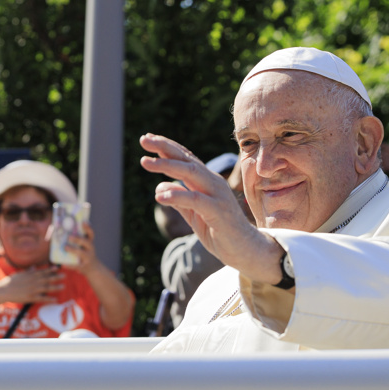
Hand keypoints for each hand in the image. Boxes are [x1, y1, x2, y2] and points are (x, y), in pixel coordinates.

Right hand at [0, 267, 63, 304]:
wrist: (4, 290)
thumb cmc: (11, 282)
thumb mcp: (19, 274)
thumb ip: (28, 271)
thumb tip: (34, 267)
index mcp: (30, 275)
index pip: (42, 272)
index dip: (50, 270)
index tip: (58, 268)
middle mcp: (33, 282)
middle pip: (46, 279)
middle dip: (56, 277)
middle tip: (64, 276)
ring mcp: (32, 290)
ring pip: (46, 288)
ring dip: (55, 287)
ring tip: (63, 286)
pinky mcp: (30, 298)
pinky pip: (41, 298)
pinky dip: (48, 299)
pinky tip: (55, 299)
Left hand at [62, 223, 100, 273]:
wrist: (94, 269)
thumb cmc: (86, 255)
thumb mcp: (85, 247)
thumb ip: (77, 240)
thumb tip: (62, 234)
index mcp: (90, 243)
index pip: (91, 234)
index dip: (88, 228)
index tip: (83, 222)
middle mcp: (91, 249)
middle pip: (86, 242)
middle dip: (78, 239)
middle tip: (69, 237)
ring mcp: (88, 258)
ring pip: (81, 253)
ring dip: (73, 250)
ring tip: (65, 247)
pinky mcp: (84, 267)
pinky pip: (76, 266)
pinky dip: (69, 265)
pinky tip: (62, 264)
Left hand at [140, 133, 279, 283]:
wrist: (245, 250)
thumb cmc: (220, 231)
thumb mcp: (193, 214)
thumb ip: (178, 200)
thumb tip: (159, 187)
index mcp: (207, 182)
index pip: (186, 158)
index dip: (167, 148)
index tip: (147, 139)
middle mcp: (213, 183)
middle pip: (187, 159)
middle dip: (164, 148)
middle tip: (143, 139)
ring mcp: (217, 195)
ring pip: (191, 173)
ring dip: (167, 166)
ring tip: (145, 162)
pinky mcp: (218, 211)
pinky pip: (195, 200)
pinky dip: (176, 196)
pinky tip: (159, 196)